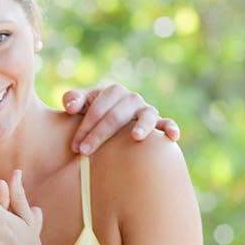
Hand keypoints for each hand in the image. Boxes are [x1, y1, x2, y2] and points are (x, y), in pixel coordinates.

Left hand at [61, 84, 179, 153]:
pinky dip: (171, 128)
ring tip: (136, 137)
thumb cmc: (92, 116)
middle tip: (85, 152)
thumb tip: (71, 107)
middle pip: (117, 114)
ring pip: (146, 115)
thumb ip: (73, 99)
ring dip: (142, 125)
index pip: (99, 107)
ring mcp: (146, 111)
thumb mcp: (80, 105)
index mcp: (113, 92)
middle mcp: (132, 99)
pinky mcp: (158, 124)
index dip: (85, 126)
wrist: (109, 124)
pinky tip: (173, 137)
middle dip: (100, 133)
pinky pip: (167, 124)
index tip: (75, 146)